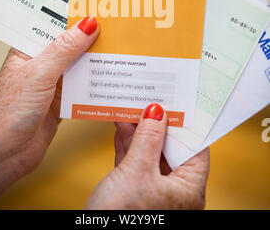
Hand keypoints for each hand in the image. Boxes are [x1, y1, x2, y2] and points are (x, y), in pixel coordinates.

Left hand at [0, 16, 98, 204]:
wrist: (0, 155)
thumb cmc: (5, 114)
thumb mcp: (39, 73)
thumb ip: (65, 49)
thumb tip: (88, 25)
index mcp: (28, 50)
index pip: (54, 26)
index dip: (74, 16)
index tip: (96, 7)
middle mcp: (41, 65)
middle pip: (70, 46)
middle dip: (90, 39)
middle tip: (114, 28)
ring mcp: (51, 85)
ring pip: (78, 67)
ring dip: (95, 62)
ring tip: (117, 49)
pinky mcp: (60, 104)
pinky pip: (82, 89)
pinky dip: (95, 85)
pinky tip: (109, 78)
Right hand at [86, 104, 209, 208]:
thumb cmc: (123, 218)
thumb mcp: (137, 172)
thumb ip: (147, 139)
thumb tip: (156, 112)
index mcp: (188, 189)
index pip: (195, 147)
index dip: (186, 123)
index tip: (177, 101)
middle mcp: (174, 190)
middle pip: (170, 148)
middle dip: (157, 123)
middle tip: (149, 99)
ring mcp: (153, 191)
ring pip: (150, 153)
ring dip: (139, 131)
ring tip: (131, 108)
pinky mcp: (134, 192)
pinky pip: (135, 162)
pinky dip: (128, 144)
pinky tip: (122, 126)